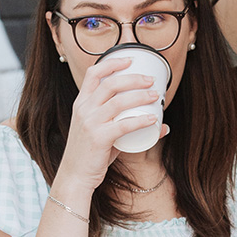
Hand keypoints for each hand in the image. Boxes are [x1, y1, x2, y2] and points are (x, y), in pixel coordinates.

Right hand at [57, 57, 167, 193]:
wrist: (75, 176)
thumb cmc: (91, 154)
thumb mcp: (103, 134)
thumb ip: (128, 127)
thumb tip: (161, 126)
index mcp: (81, 104)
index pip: (93, 74)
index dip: (112, 63)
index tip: (130, 60)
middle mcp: (84, 109)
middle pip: (110, 83)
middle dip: (133, 78)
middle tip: (151, 80)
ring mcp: (90, 123)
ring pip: (118, 101)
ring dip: (140, 95)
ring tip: (155, 95)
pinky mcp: (98, 138)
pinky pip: (123, 125)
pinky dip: (140, 120)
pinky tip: (153, 120)